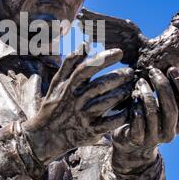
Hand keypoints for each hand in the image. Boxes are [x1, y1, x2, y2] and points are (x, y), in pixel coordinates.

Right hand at [22, 42, 134, 164]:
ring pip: (106, 102)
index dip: (104, 58)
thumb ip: (70, 63)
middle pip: (100, 85)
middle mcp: (76, 100)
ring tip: (132, 88)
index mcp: (69, 86)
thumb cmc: (54, 105)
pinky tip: (130, 109)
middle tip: (131, 72)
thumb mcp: (57, 82)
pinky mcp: (90, 131)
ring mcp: (84, 116)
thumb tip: (85, 44)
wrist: (46, 135)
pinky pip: (109, 123)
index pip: (87, 68)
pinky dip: (121, 116)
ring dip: (121, 94)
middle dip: (118, 77)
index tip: (119, 52)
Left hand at [111, 67, 178, 171]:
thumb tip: (174, 62)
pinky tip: (133, 96)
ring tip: (140, 81)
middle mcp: (171, 133)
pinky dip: (136, 107)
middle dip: (163, 86)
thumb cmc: (148, 117)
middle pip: (171, 108)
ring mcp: (155, 138)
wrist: (129, 142)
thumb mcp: (161, 106)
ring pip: (153, 113)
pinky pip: (138, 123)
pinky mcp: (138, 140)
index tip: (172, 69)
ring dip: (147, 93)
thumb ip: (169, 92)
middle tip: (153, 71)